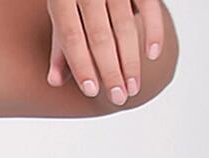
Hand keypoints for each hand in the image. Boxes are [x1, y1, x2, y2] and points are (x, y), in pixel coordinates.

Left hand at [47, 0, 166, 104]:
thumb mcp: (60, 11)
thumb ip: (60, 46)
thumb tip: (55, 81)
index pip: (72, 38)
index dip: (82, 66)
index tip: (93, 91)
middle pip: (100, 36)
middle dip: (110, 71)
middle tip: (118, 98)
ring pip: (124, 26)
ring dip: (130, 60)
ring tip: (133, 88)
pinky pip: (149, 6)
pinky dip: (153, 30)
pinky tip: (152, 55)